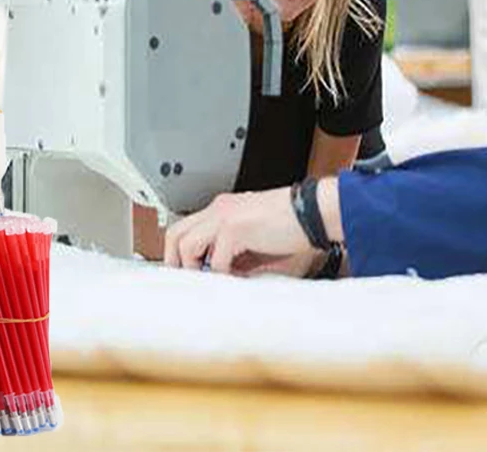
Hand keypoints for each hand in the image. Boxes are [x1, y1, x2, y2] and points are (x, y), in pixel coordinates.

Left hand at [164, 188, 316, 277]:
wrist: (315, 211)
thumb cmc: (294, 227)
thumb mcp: (257, 244)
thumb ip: (237, 257)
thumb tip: (220, 278)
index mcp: (222, 209)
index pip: (187, 228)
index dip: (181, 252)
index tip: (187, 272)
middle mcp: (218, 209)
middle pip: (176, 233)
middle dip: (175, 261)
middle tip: (186, 281)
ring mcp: (224, 216)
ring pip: (186, 243)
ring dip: (194, 268)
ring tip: (209, 282)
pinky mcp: (235, 228)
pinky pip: (216, 258)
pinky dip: (222, 274)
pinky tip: (234, 281)